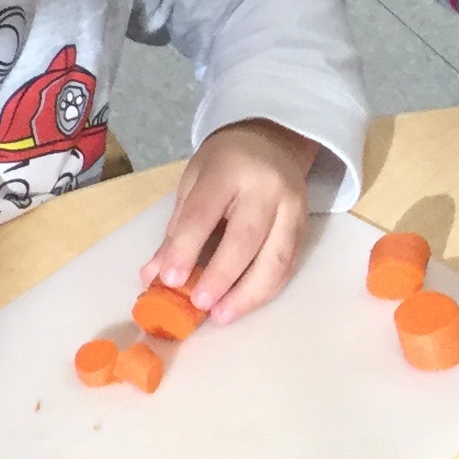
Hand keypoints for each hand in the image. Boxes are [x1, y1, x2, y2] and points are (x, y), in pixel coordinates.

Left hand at [142, 118, 315, 322]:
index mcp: (229, 169)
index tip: (169, 280)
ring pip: (275, 259)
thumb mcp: (192, 184)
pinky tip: (244, 305)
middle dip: (221, 276)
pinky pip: (288, 266)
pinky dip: (266, 291)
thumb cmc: (224, 165)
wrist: (273, 143)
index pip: (205, 213)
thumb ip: (176, 230)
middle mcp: (267, 187)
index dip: (186, 249)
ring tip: (222, 315)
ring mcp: (292, 209)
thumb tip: (154, 276)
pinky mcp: (305, 228)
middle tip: (199, 304)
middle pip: (246, 238)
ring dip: (248, 294)